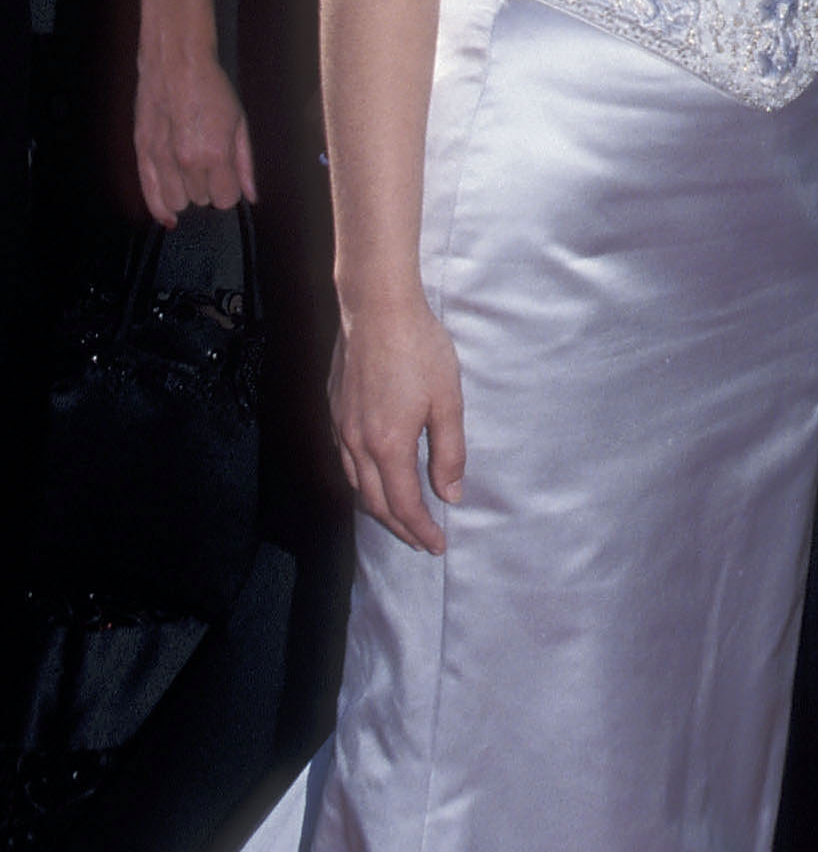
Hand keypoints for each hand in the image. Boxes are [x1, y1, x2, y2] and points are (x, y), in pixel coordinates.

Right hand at [134, 51, 257, 226]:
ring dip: (186, 192)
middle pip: (201, 200)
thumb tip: (251, 197)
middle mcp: (186, 162)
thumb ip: (245, 164)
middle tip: (209, 165)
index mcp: (215, 154)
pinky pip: (149, 193)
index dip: (229, 191)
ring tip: (190, 171)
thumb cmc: (213, 89)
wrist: (176, 63)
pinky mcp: (141, 152)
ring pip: (176, 201)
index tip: (229, 177)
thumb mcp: (240, 123)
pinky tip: (169, 218)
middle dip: (208, 188)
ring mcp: (161, 158)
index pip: (224, 200)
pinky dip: (160, 209)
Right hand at [330, 302, 465, 553]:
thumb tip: (450, 495)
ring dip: (378, 506)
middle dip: (400, 527)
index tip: (437, 544)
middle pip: (375, 502)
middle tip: (421, 540)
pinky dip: (361, 480)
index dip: (421, 529)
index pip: (404, 504)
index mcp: (388, 445)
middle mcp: (356, 443)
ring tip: (400, 517)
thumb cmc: (418, 348)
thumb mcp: (447, 401)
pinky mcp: (334, 409)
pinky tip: (373, 476)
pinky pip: (345, 460)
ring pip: (355, 483)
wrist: (376, 307)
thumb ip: (449, 452)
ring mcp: (340, 426)